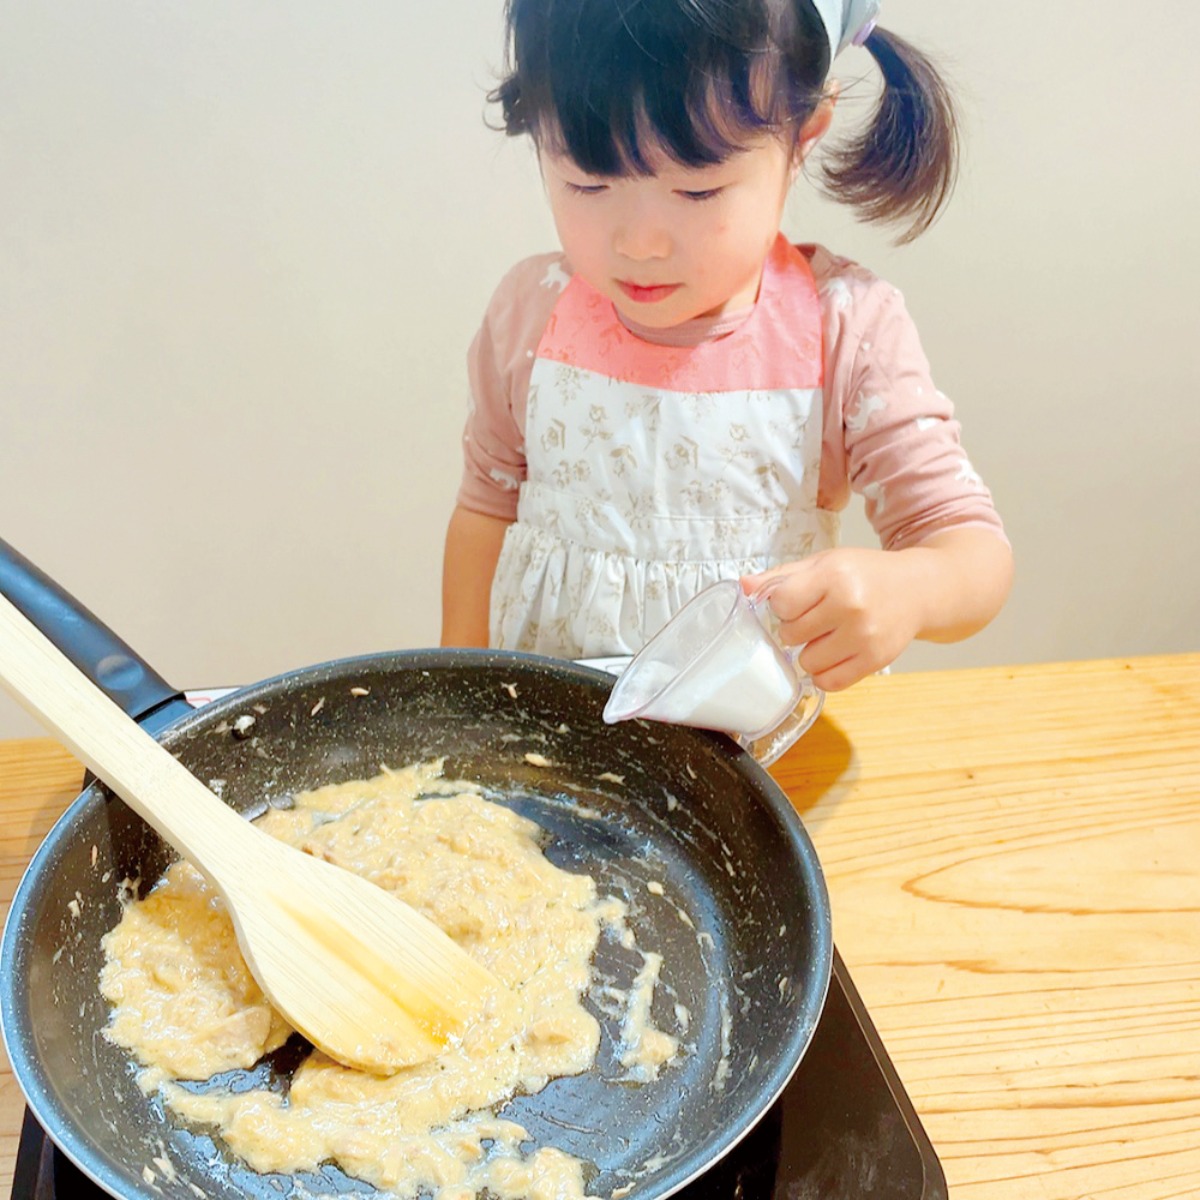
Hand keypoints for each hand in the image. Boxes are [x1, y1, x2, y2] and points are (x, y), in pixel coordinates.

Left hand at [742, 548, 923, 691]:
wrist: (918, 590)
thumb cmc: (866, 574)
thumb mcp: (824, 563)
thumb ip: (781, 577)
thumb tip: (743, 586)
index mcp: (833, 576)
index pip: (781, 603)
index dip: (783, 605)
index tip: (796, 601)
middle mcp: (850, 606)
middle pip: (790, 635)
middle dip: (796, 629)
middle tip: (816, 618)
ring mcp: (864, 636)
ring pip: (807, 662)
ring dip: (810, 652)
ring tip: (828, 635)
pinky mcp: (876, 661)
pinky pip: (829, 682)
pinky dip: (825, 673)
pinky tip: (835, 654)